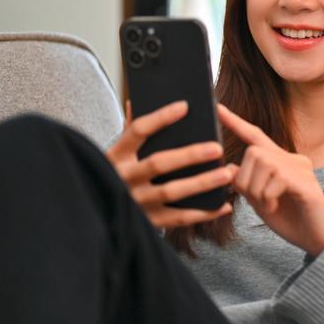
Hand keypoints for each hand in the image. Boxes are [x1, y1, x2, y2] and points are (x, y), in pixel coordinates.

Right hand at [106, 100, 234, 228]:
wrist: (95, 216)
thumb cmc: (112, 175)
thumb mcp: (115, 153)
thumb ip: (128, 130)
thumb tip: (136, 101)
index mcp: (116, 155)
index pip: (137, 131)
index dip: (160, 117)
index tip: (184, 106)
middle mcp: (124, 178)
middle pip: (159, 163)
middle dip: (190, 155)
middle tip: (217, 148)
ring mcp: (135, 202)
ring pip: (172, 191)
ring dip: (203, 182)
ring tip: (227, 173)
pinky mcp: (147, 222)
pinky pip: (179, 218)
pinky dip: (204, 213)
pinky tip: (223, 205)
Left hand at [217, 103, 323, 255]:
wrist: (318, 240)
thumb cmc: (292, 220)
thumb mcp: (261, 202)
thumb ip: (247, 185)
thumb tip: (229, 168)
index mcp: (280, 162)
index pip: (255, 136)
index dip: (236, 122)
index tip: (217, 108)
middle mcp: (292, 159)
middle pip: (254, 153)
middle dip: (246, 179)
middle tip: (257, 200)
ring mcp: (302, 169)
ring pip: (263, 165)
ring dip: (257, 190)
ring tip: (269, 204)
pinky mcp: (307, 183)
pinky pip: (276, 180)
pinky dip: (268, 196)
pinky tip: (276, 206)